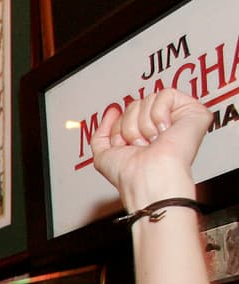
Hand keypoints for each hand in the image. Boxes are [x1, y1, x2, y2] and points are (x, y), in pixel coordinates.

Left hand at [91, 88, 210, 208]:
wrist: (146, 178)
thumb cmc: (128, 174)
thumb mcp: (103, 155)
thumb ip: (101, 133)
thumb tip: (112, 111)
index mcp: (144, 134)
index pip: (126, 113)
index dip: (119, 129)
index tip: (125, 145)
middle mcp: (161, 126)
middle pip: (135, 104)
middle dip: (130, 127)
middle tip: (141, 146)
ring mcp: (178, 118)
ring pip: (148, 99)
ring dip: (143, 125)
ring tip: (152, 142)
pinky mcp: (193, 112)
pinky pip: (165, 95)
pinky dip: (158, 115)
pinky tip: (163, 132)